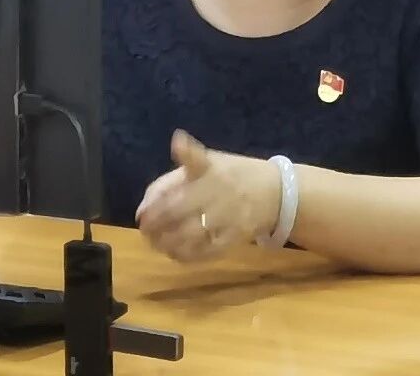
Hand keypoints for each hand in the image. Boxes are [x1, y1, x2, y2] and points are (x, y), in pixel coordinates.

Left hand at [135, 130, 279, 262]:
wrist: (277, 192)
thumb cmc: (234, 174)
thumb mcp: (206, 163)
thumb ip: (172, 181)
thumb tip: (143, 206)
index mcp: (207, 170)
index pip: (175, 184)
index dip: (153, 202)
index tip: (142, 214)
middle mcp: (217, 193)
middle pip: (178, 211)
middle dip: (156, 225)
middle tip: (146, 231)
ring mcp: (227, 217)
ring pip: (190, 235)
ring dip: (168, 243)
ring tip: (158, 243)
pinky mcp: (235, 238)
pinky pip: (207, 252)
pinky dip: (187, 256)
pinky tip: (176, 254)